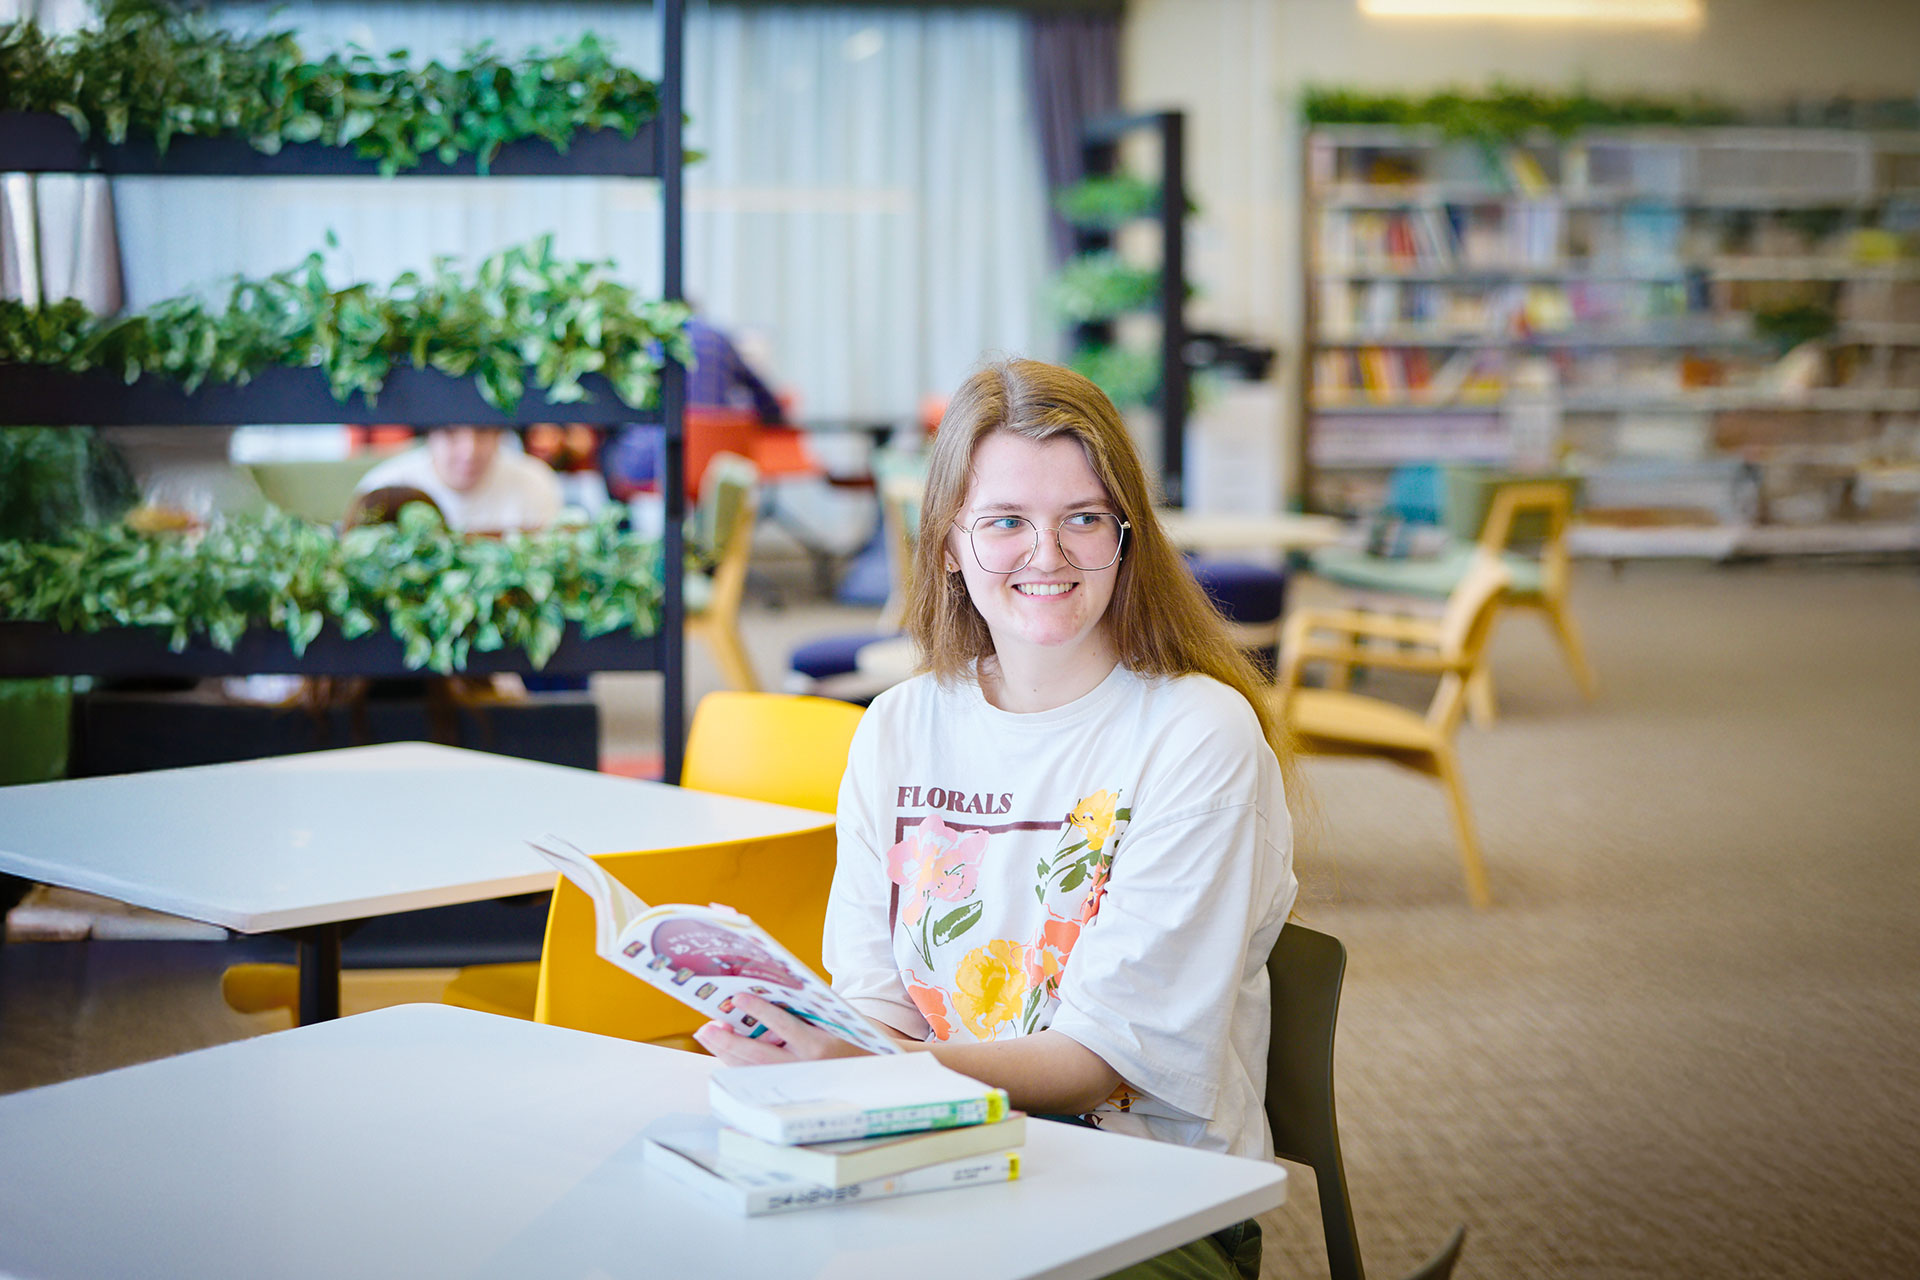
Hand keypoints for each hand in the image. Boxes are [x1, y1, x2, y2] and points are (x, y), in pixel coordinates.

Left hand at [692, 994, 874, 1066]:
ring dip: (726, 1053)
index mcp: (820, 1046)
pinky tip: (725, 1051)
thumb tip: (762, 1002)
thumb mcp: (834, 1022)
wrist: (873, 1076)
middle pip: (757, 1054)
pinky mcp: (788, 1092)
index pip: (784, 1025)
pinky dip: (738, 1064)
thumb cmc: (851, 1041)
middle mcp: (805, 1068)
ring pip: (752, 1070)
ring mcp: (794, 1084)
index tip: (738, 997)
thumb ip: (803, 1014)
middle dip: (728, 1041)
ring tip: (709, 1035)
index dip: (760, 1011)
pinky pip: (757, 1078)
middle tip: (707, 1026)